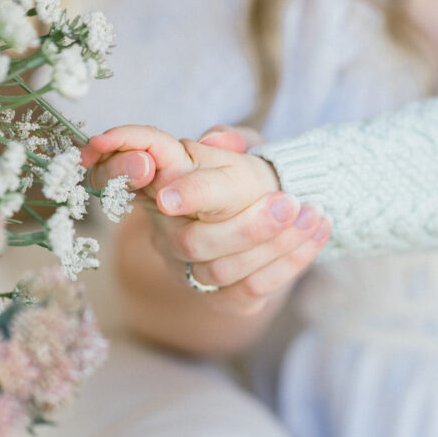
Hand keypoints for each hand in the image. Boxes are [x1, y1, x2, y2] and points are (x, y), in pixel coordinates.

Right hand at [82, 124, 330, 314]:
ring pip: (221, 271)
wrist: (275, 212)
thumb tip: (222, 137)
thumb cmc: (244, 177)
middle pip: (189, 242)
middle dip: (245, 225)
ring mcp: (187, 269)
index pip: (121, 179)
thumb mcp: (237, 148)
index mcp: (157, 184)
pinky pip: (250, 291)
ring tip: (314, 213)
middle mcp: (165, 232)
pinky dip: (290, 262)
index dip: (119, 170)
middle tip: (289, 201)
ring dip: (276, 243)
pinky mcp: (219, 299)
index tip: (144, 165)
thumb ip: (230, 140)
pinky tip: (318, 232)